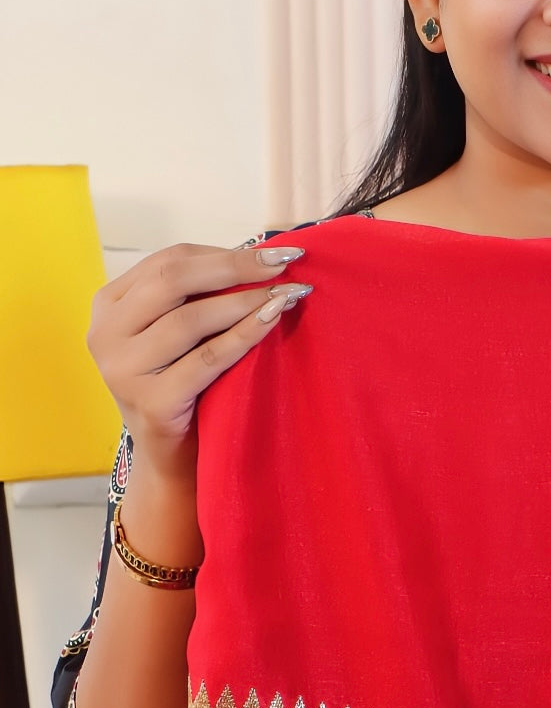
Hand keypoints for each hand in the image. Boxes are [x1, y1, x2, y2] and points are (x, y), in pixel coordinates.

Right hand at [87, 239, 312, 475]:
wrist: (171, 456)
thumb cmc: (185, 383)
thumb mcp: (182, 331)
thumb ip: (203, 293)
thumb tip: (264, 254)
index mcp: (109, 304)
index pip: (169, 261)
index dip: (225, 252)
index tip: (276, 251)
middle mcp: (105, 334)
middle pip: (173, 280)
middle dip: (236, 266)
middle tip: (286, 263)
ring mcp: (122, 370)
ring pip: (190, 319)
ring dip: (246, 301)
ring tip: (288, 293)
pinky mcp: (149, 402)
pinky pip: (206, 358)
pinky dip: (244, 335)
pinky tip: (273, 319)